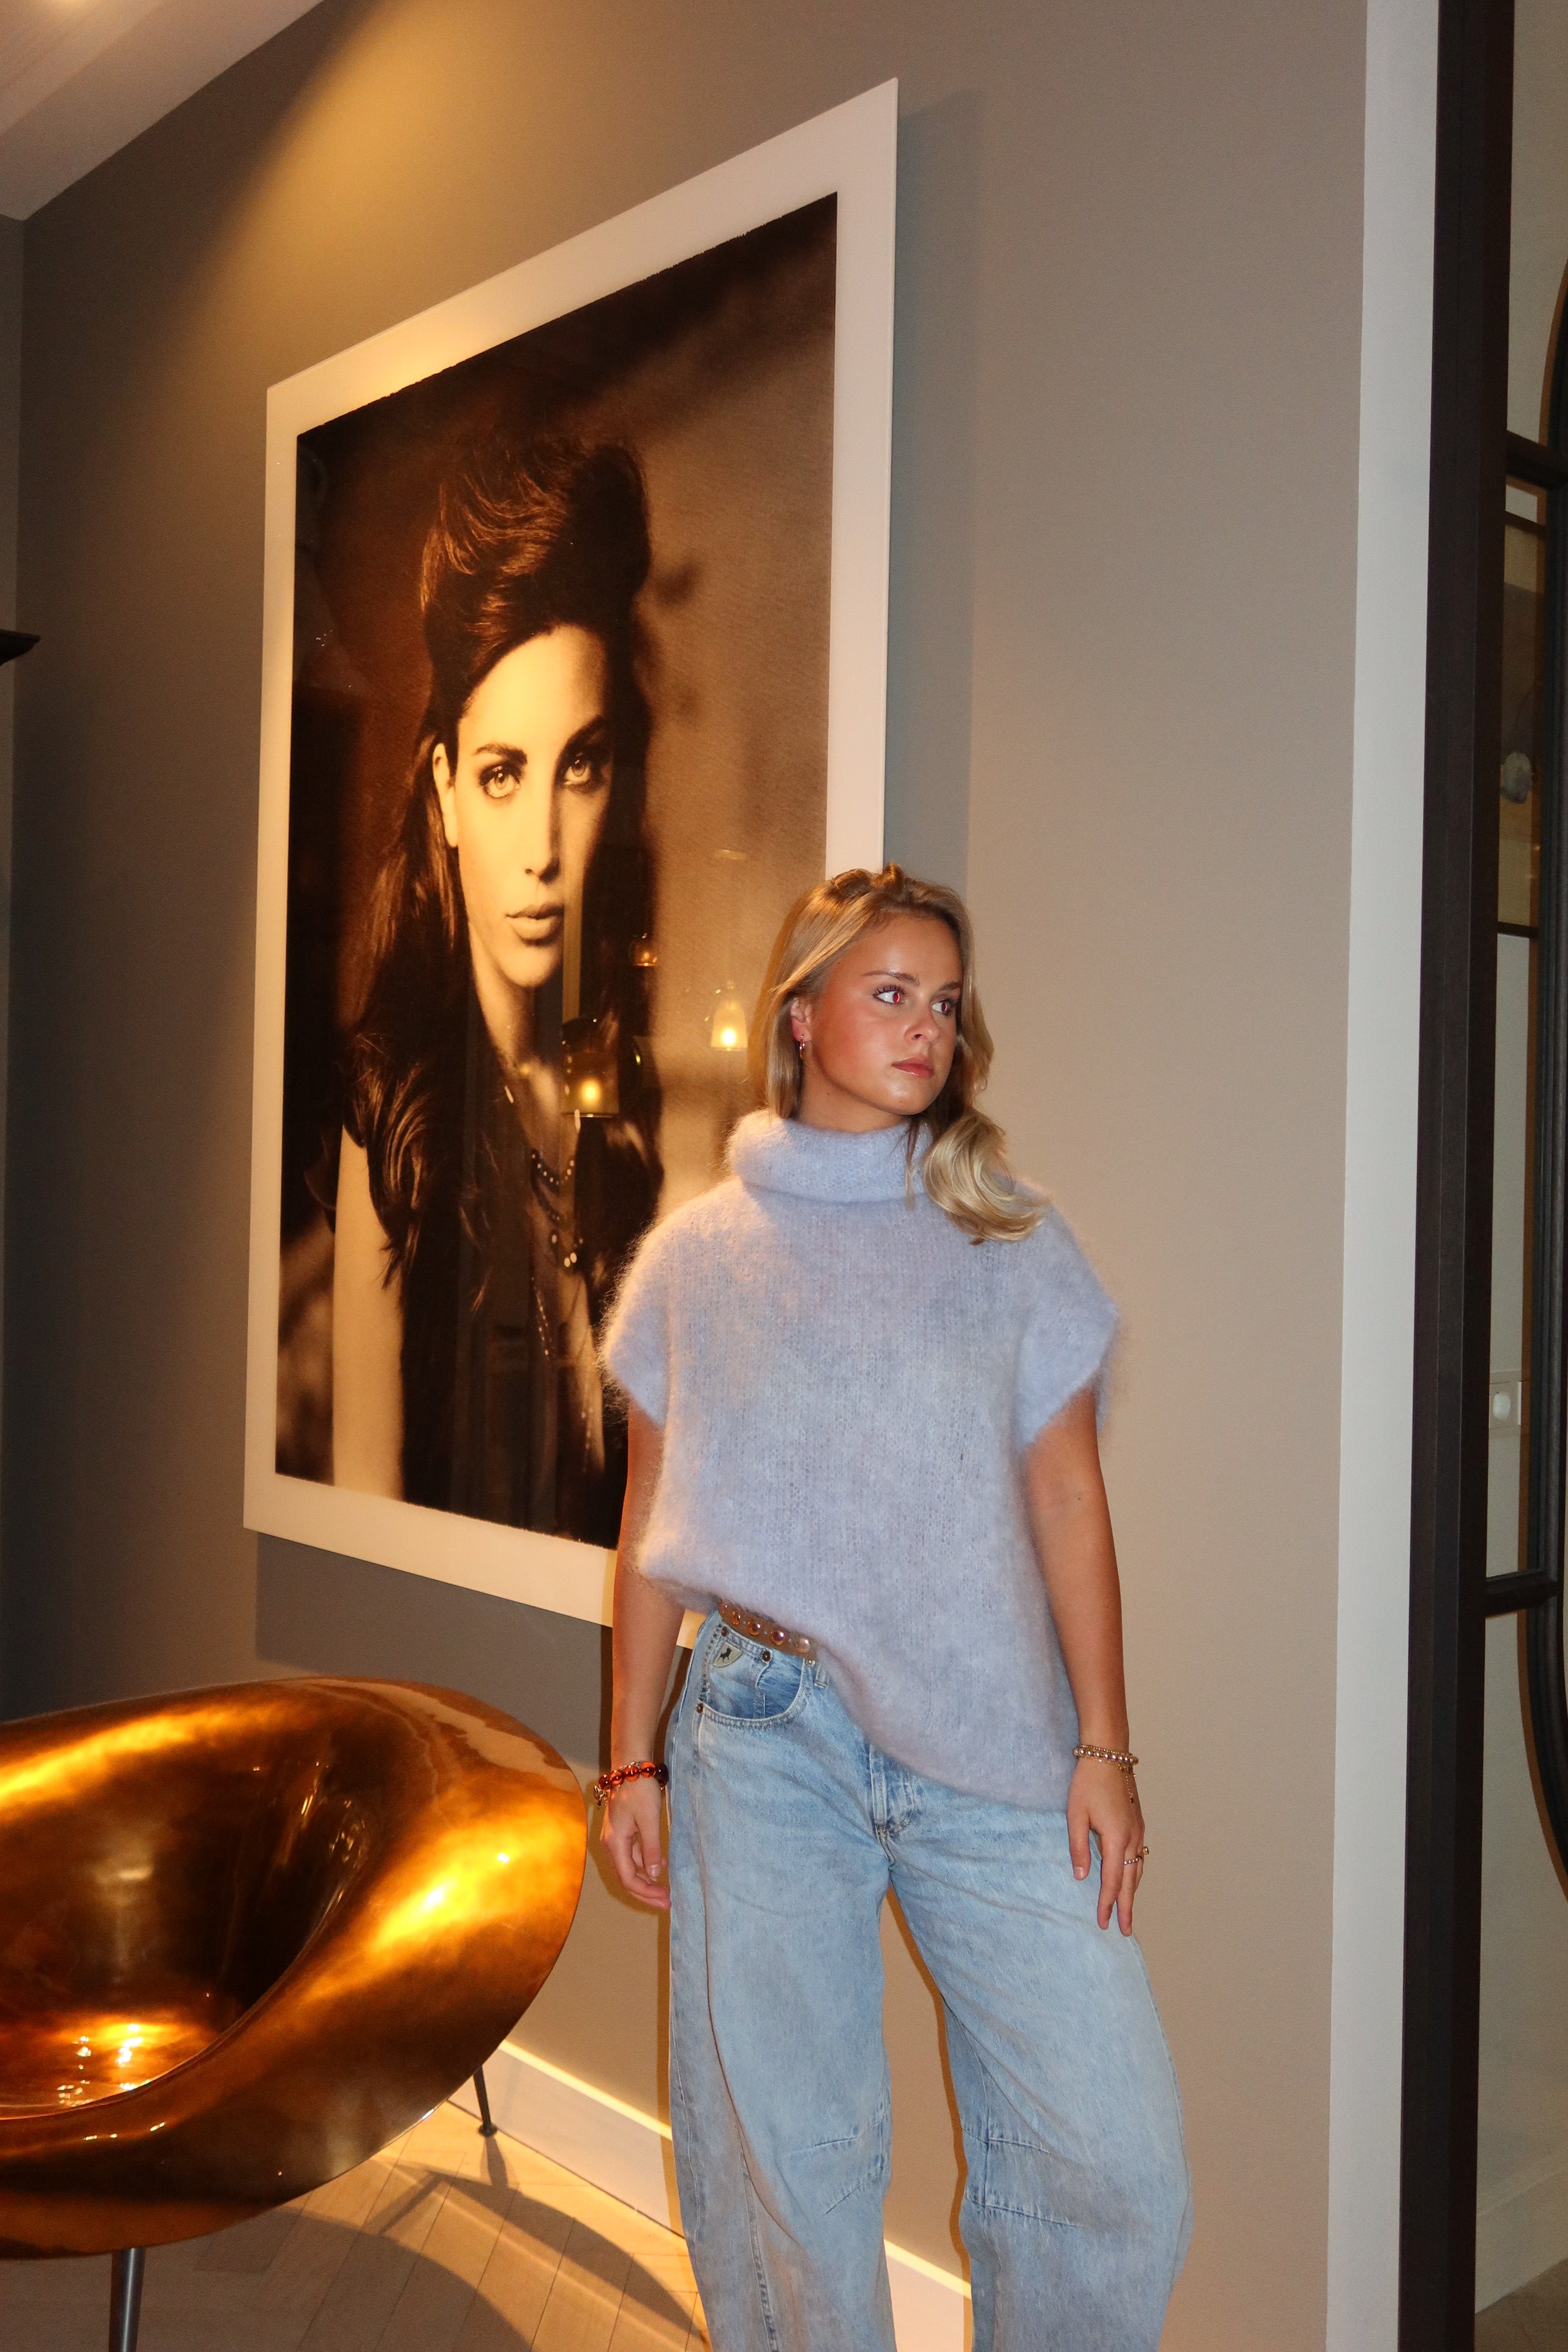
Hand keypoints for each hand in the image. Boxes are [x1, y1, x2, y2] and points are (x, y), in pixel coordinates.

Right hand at [600, 1774, 669, 1909]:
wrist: (630, 1765)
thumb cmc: (639, 1791)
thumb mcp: (649, 1820)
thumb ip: (651, 1849)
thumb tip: (654, 1874)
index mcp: (615, 1844)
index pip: (628, 1879)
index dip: (646, 1893)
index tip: (666, 1899)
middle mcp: (611, 1844)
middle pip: (626, 1877)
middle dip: (646, 1892)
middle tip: (666, 1902)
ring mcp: (616, 1838)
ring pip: (629, 1867)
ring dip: (646, 1879)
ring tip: (665, 1888)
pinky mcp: (622, 1831)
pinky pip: (632, 1855)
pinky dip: (645, 1863)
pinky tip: (661, 1863)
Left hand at [1067, 1756, 1145, 1935]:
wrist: (1108, 1754)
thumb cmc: (1087, 1783)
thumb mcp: (1075, 1815)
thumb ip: (1079, 1848)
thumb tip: (1083, 1877)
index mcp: (1116, 1838)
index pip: (1112, 1881)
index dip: (1107, 1904)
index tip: (1103, 1923)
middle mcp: (1132, 1838)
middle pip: (1131, 1881)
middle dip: (1127, 1907)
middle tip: (1126, 1931)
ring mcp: (1138, 1830)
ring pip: (1138, 1869)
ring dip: (1133, 1892)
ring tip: (1128, 1910)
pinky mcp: (1138, 1823)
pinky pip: (1139, 1857)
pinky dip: (1136, 1874)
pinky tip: (1131, 1878)